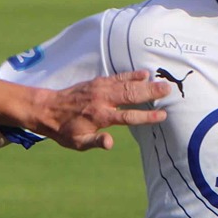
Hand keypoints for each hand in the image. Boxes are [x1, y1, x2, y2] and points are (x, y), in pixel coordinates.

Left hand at [31, 70, 173, 150]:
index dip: (146, 117)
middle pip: (131, 96)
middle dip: (151, 93)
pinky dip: (131, 75)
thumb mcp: (77, 142)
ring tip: (163, 83)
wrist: (47, 109)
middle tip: (169, 90)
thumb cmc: (64, 129)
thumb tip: (110, 144)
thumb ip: (95, 141)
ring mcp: (100, 89)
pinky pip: (118, 77)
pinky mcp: (97, 82)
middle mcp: (102, 100)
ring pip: (127, 84)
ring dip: (146, 84)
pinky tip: (144, 74)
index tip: (162, 116)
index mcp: (100, 116)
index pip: (128, 117)